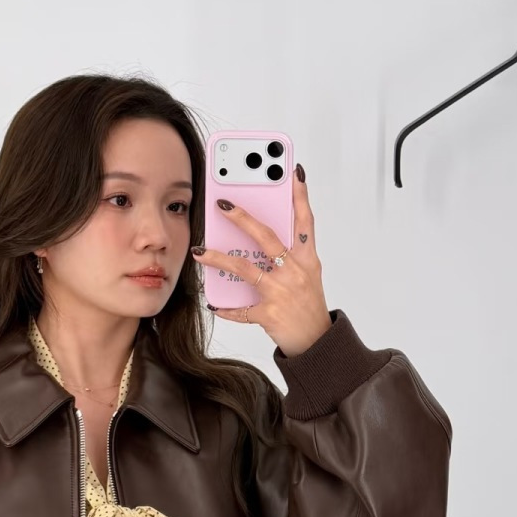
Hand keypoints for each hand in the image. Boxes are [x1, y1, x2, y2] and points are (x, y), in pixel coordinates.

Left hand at [190, 165, 332, 356]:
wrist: (317, 343)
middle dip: (242, 218)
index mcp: (307, 259)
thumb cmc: (308, 306)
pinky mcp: (269, 314)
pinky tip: (213, 303)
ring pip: (245, 269)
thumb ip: (288, 255)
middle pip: (266, 237)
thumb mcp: (307, 276)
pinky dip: (226, 308)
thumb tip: (256, 239)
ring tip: (199, 251)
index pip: (305, 221)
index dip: (300, 196)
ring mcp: (281, 292)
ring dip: (218, 258)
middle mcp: (295, 272)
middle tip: (222, 203)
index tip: (293, 172)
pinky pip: (241, 309)